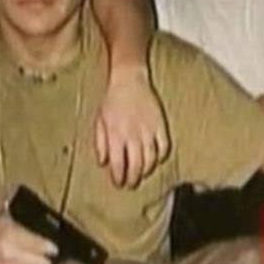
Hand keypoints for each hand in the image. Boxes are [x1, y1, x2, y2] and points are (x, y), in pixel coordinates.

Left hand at [95, 65, 169, 187]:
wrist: (129, 79)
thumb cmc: (112, 100)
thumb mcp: (99, 120)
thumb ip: (100, 143)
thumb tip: (103, 162)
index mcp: (116, 135)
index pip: (118, 165)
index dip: (118, 178)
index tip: (118, 183)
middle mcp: (133, 135)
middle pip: (136, 166)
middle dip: (133, 179)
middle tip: (131, 184)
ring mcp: (148, 131)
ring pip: (151, 160)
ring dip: (146, 170)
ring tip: (142, 173)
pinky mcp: (160, 125)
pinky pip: (164, 147)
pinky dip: (161, 156)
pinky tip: (156, 158)